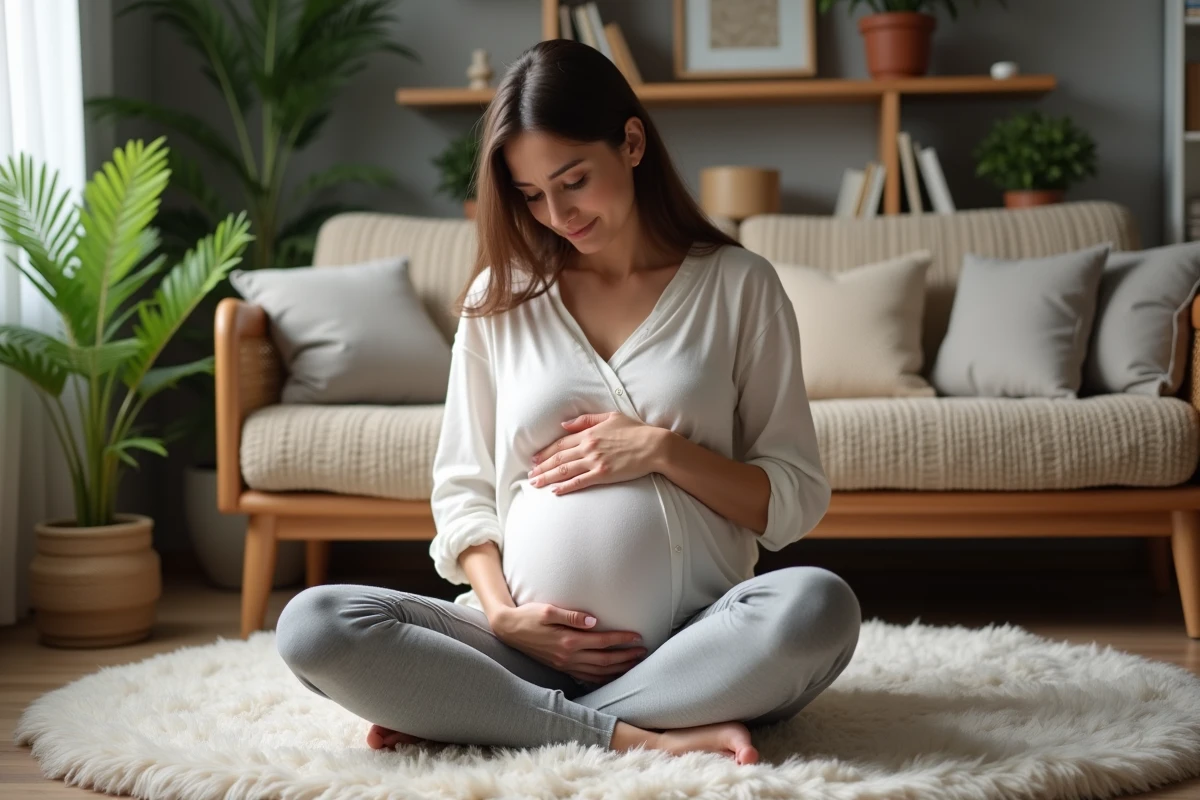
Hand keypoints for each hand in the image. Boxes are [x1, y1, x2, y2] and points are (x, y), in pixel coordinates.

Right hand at [490, 603, 646, 684]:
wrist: (509, 629)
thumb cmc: (529, 616)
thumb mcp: (548, 610)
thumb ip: (571, 616)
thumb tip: (594, 621)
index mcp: (567, 641)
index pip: (602, 642)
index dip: (621, 640)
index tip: (637, 636)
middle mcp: (568, 656)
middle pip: (604, 660)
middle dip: (626, 657)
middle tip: (643, 652)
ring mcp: (565, 665)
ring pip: (598, 672)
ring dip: (618, 669)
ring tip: (634, 664)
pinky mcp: (561, 667)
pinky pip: (586, 678)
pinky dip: (602, 679)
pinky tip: (613, 676)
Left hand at [528, 412, 664, 495]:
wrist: (654, 446)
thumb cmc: (635, 430)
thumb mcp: (610, 416)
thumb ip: (586, 419)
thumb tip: (564, 424)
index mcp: (589, 433)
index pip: (561, 443)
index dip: (546, 452)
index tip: (535, 459)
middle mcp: (588, 447)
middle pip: (559, 458)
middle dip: (542, 467)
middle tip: (530, 474)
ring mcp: (595, 462)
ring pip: (565, 470)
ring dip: (547, 477)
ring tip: (535, 483)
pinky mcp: (603, 475)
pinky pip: (580, 482)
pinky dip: (565, 487)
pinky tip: (555, 491)